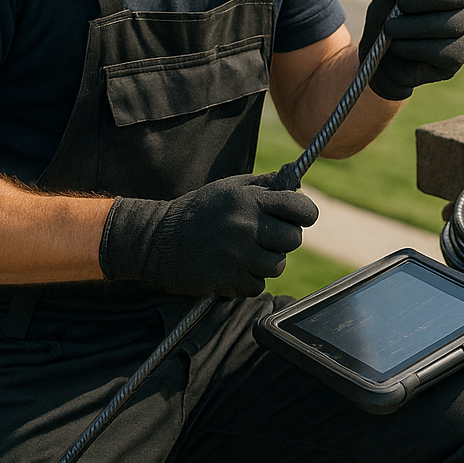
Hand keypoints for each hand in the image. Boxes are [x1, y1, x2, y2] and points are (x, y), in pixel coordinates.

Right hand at [99, 173, 318, 296]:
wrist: (158, 241)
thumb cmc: (200, 210)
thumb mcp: (230, 187)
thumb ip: (265, 184)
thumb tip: (295, 178)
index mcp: (250, 200)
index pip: (300, 208)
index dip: (305, 214)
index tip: (300, 217)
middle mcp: (246, 226)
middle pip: (293, 239)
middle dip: (285, 238)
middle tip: (267, 236)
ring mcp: (238, 255)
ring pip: (278, 265)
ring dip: (267, 261)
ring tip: (246, 251)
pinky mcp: (228, 279)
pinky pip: (258, 285)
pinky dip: (249, 279)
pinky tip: (233, 266)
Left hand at [359, 0, 463, 100]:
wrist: (378, 64)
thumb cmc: (384, 26)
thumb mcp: (383, 0)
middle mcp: (459, 7)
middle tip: (400, 3)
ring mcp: (461, 33)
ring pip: (450, 24)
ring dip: (414, 26)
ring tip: (390, 30)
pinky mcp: (457, 57)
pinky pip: (443, 49)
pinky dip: (415, 47)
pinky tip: (399, 48)